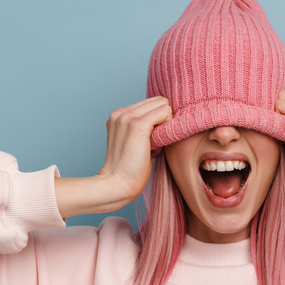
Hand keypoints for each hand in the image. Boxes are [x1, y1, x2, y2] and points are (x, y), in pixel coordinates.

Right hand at [55, 97, 171, 217]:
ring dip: (165, 124)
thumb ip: (144, 129)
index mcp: (118, 116)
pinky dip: (167, 128)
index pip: (150, 104)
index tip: (152, 141)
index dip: (158, 120)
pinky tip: (156, 147)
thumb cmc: (130, 170)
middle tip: (155, 144)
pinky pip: (165, 112)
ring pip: (163, 104)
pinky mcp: (137, 124)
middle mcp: (121, 113)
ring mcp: (127, 116)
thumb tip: (165, 122)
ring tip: (153, 146)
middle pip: (158, 100)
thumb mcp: (135, 143)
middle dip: (163, 120)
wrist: (117, 184)